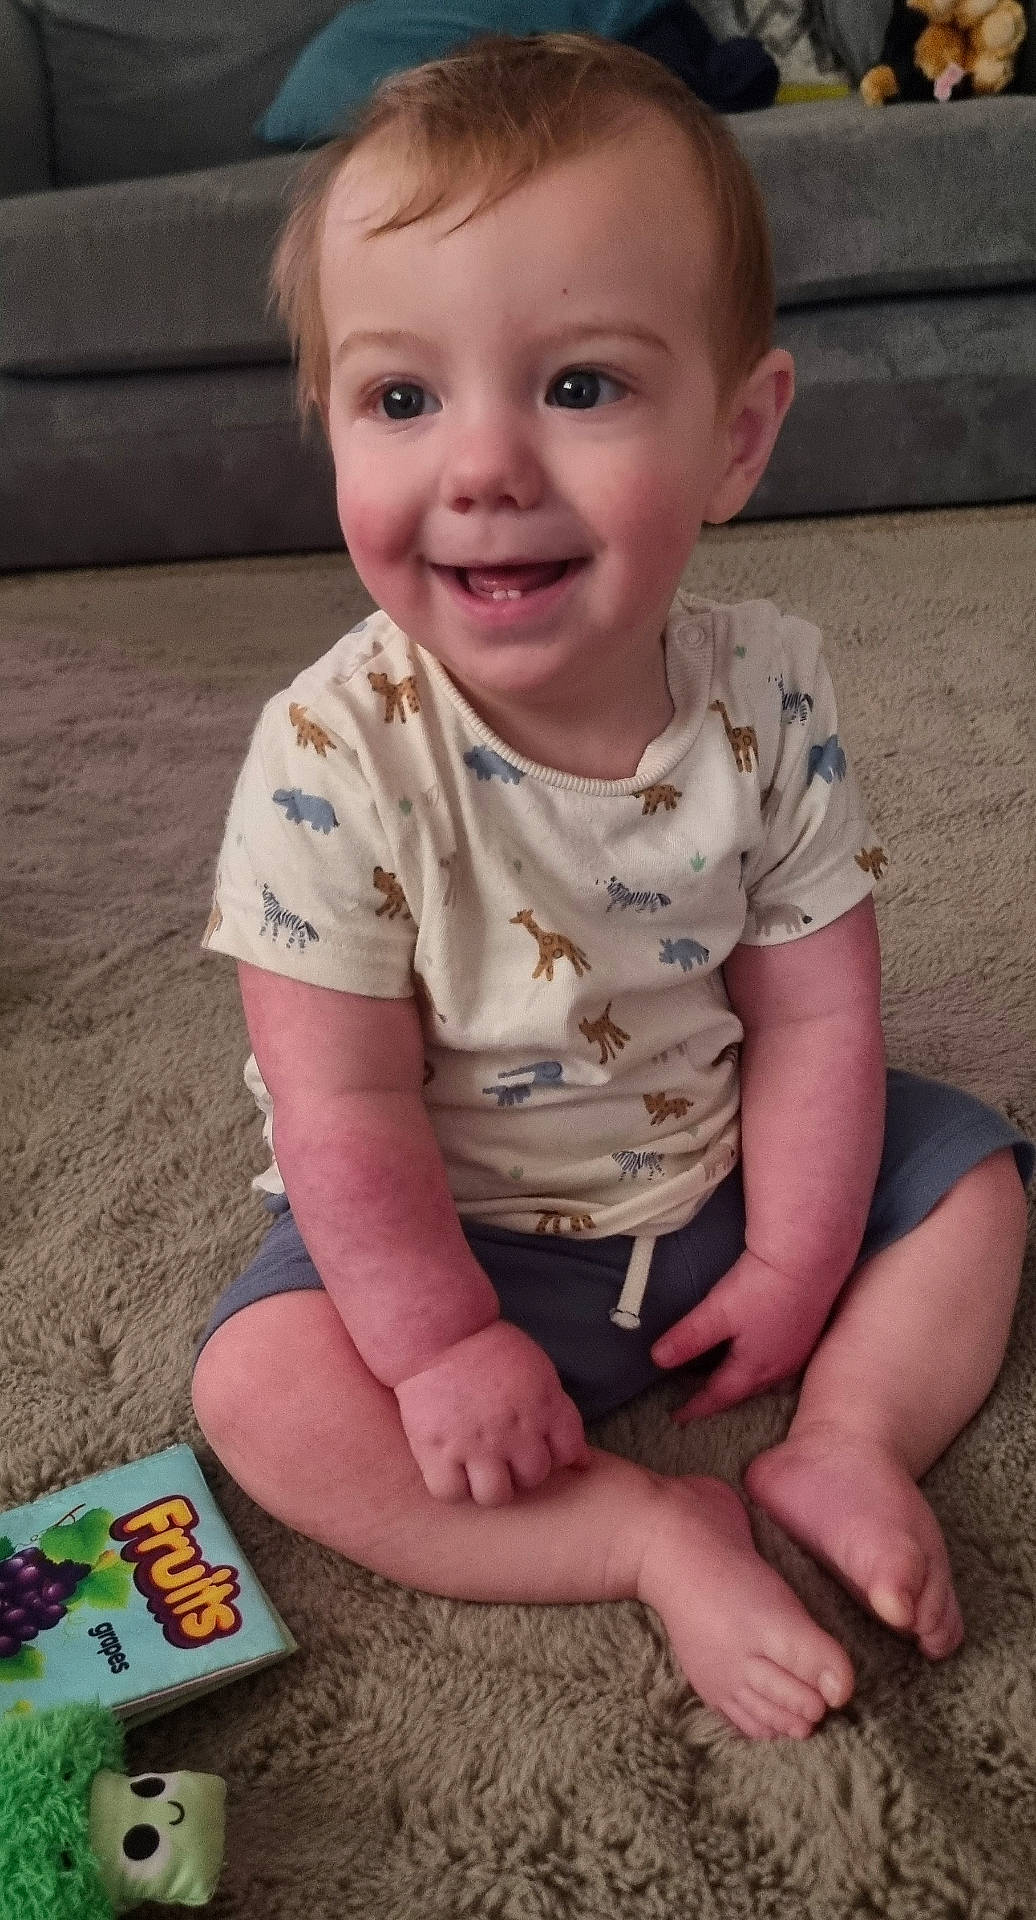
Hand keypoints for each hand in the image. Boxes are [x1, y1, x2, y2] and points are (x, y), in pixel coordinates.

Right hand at [394, 1319, 590, 1504]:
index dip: (554, 1455)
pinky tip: (449, 1470)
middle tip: (502, 1456)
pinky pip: (451, 1493)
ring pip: (495, 1496)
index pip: (567, 1453)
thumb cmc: (487, 1348)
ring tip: (477, 1470)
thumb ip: (559, 1413)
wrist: (437, 1333)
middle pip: (533, 1478)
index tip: (535, 1446)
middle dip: (521, 1470)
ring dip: (489, 1486)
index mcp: (544, 1406)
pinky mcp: (437, 1451)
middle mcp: (514, 1431)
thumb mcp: (537, 1371)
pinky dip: (452, 1487)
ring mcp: (475, 1444)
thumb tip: (583, 1461)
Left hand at [650, 1248, 847, 1421]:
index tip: (678, 1417)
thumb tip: (657, 1360)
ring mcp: (797, 1352)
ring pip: (763, 1378)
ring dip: (741, 1382)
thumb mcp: (718, 1312)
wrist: (811, 1258)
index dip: (696, 1407)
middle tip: (696, 1398)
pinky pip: (779, 1363)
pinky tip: (755, 1353)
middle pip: (743, 1391)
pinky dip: (759, 1366)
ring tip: (722, 1378)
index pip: (719, 1396)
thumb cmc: (763, 1286)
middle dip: (719, 1397)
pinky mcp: (807, 1334)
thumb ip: (689, 1337)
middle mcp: (780, 1368)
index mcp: (755, 1368)